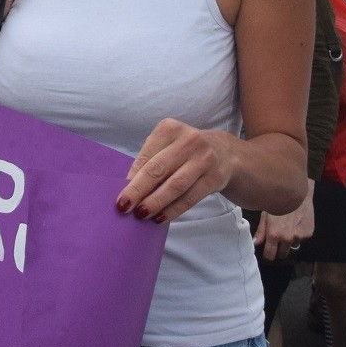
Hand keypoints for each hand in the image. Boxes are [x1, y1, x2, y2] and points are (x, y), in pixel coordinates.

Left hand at [117, 118, 238, 223]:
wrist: (225, 152)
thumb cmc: (185, 151)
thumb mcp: (168, 145)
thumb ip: (150, 161)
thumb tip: (128, 189)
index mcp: (170, 128)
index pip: (146, 156)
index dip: (132, 178)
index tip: (119, 196)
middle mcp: (188, 140)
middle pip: (158, 169)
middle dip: (138, 190)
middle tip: (124, 207)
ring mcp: (204, 158)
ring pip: (175, 185)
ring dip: (156, 202)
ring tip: (141, 214)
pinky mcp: (214, 177)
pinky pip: (190, 197)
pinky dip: (174, 209)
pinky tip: (161, 217)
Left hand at [254, 185, 313, 259]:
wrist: (297, 194)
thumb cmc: (278, 202)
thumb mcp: (265, 214)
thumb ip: (261, 231)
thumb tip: (256, 243)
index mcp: (274, 234)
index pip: (270, 255)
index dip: (268, 255)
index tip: (268, 252)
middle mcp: (287, 238)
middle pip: (283, 254)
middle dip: (279, 249)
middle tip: (278, 239)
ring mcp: (299, 237)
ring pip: (293, 245)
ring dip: (290, 240)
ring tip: (288, 226)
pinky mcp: (308, 234)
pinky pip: (302, 239)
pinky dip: (299, 234)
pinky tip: (297, 223)